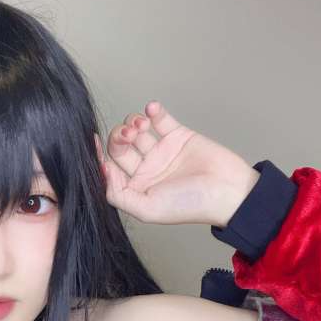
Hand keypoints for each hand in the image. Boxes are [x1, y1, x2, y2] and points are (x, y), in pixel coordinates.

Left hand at [95, 101, 259, 227]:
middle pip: (121, 146)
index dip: (100, 154)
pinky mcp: (178, 135)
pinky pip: (160, 118)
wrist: (228, 190)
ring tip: (143, 126)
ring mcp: (162, 151)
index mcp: (137, 188)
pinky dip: (153, 111)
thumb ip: (119, 195)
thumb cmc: (190, 204)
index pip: (110, 167)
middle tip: (129, 134)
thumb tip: (102, 172)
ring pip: (137, 129)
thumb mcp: (148, 209)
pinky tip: (153, 111)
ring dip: (134, 122)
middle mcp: (147, 169)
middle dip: (119, 136)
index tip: (93, 140)